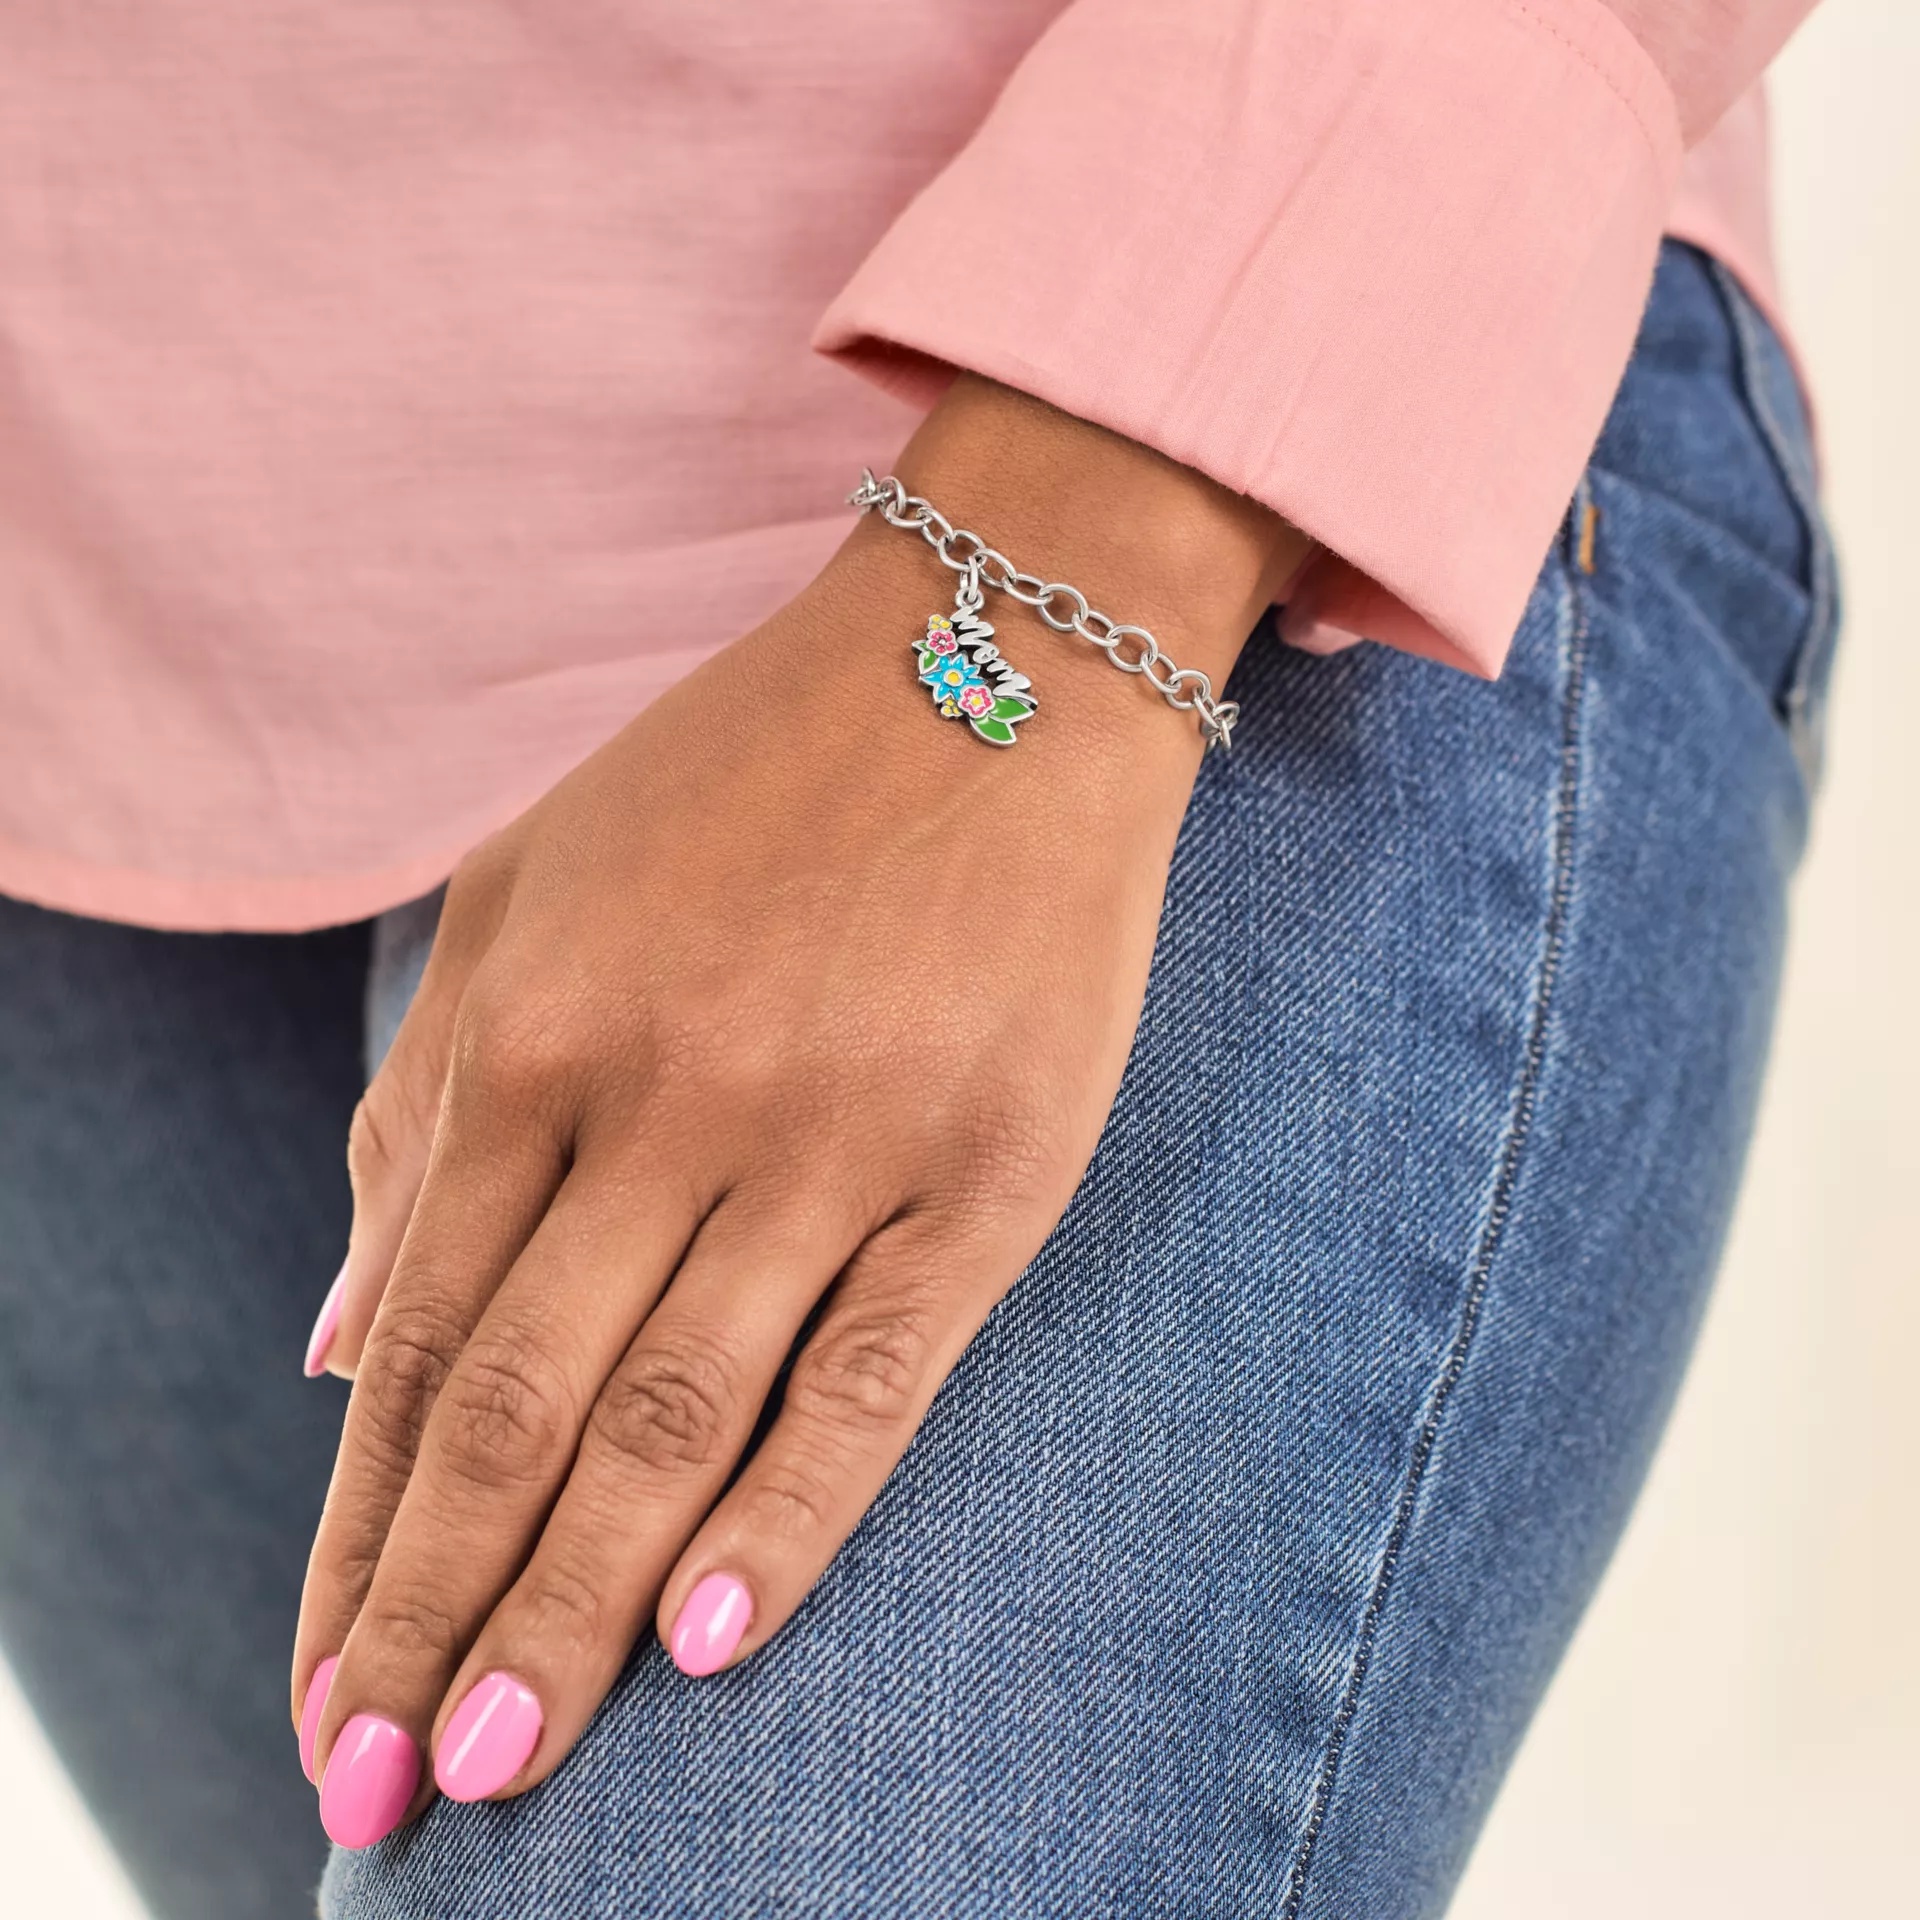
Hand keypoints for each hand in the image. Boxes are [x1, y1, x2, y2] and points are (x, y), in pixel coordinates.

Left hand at [292, 375, 1308, 1843]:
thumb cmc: (748, 776)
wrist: (995, 653)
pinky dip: (790, 1515)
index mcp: (535, 1029)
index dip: (354, 1534)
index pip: (411, 1342)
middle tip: (373, 1794)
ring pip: (671, 1420)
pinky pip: (873, 1372)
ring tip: (495, 1766)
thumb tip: (327, 1338)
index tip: (316, 1690)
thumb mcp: (530, 889)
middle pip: (519, 1414)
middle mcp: (666, 1095)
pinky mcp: (987, 1166)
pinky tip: (713, 1645)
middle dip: (430, 1618)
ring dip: (573, 1613)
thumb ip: (422, 1106)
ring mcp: (832, 1135)